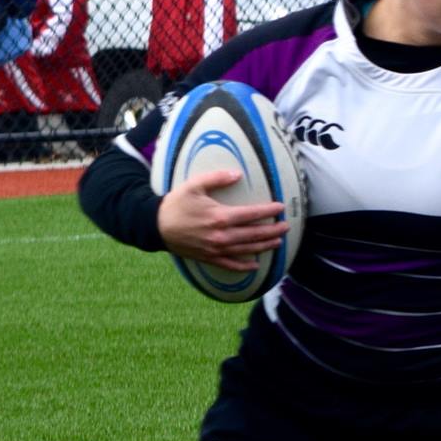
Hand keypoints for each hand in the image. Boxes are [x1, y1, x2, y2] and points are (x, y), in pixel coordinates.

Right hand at [156, 169, 287, 271]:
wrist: (155, 225)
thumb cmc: (176, 204)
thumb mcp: (194, 185)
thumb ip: (217, 178)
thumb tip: (238, 174)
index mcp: (220, 217)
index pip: (252, 214)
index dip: (269, 211)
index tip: (280, 207)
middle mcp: (222, 235)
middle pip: (254, 234)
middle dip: (273, 230)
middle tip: (286, 226)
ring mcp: (216, 249)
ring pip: (247, 250)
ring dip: (265, 246)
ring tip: (278, 242)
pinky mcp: (209, 258)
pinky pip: (230, 265)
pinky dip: (244, 267)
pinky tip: (255, 266)